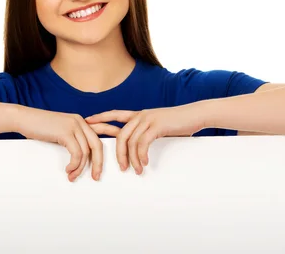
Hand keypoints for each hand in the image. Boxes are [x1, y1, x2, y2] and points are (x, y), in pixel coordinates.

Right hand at [16, 106, 102, 181]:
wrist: (23, 118)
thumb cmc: (38, 127)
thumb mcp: (59, 131)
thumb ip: (71, 139)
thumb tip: (80, 158)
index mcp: (80, 121)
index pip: (98, 137)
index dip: (102, 153)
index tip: (99, 168)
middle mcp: (79, 121)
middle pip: (97, 145)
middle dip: (98, 163)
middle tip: (96, 177)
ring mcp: (73, 125)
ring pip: (86, 152)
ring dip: (80, 168)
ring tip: (72, 176)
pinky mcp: (65, 132)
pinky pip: (76, 153)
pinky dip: (74, 164)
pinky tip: (68, 169)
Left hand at [85, 106, 199, 174]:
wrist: (195, 115)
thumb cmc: (179, 123)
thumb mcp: (159, 127)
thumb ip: (147, 133)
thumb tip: (139, 147)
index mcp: (139, 115)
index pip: (115, 114)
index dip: (100, 117)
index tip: (88, 122)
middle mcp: (141, 115)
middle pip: (119, 133)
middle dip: (115, 151)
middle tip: (118, 167)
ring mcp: (148, 119)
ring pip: (130, 140)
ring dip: (131, 158)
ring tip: (134, 170)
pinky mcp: (157, 125)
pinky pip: (143, 142)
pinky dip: (141, 155)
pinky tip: (144, 163)